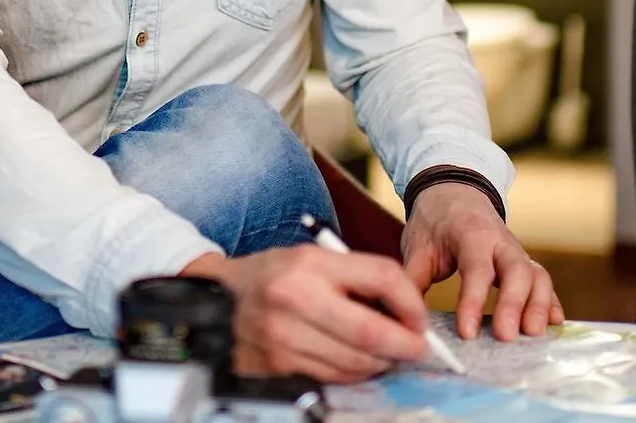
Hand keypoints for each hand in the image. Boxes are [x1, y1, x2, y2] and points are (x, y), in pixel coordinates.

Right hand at [182, 246, 429, 383]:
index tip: (419, 318)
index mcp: (310, 263)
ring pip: (355, 362)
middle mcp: (296, 299)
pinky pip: (332, 376)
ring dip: (381, 363)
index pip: (382, 277)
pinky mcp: (278, 365)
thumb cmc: (272, 276)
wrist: (216, 299)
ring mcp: (284, 336)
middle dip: (404, 345)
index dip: (411, 302)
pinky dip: (354, 373)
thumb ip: (357, 278)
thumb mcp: (312, 258)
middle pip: (371, 331)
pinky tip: (357, 362)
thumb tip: (405, 312)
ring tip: (387, 355)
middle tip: (418, 348)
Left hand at [402, 182, 561, 341]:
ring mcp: (516, 251)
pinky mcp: (524, 261)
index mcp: (471, 235)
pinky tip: (555, 324)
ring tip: (533, 335)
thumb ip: (412, 281)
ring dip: (539, 305)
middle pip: (517, 271)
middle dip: (514, 305)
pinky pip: (543, 280)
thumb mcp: (417, 246)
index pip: (477, 270)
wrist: (454, 191)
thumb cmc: (434, 222)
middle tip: (506, 337)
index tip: (467, 333)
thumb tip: (406, 318)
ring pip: (537, 275)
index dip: (473, 302)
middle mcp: (500, 242)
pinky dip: (551, 302)